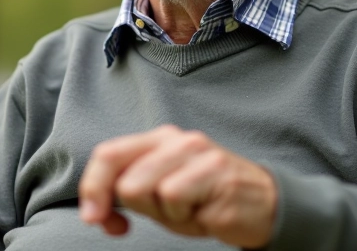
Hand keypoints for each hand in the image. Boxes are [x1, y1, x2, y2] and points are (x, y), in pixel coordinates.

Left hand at [78, 125, 277, 248]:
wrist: (264, 204)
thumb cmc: (205, 199)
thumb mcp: (160, 193)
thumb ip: (128, 190)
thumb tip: (95, 210)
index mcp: (159, 139)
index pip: (108, 154)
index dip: (92, 187)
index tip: (94, 217)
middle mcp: (179, 140)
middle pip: (125, 181)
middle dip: (137, 209)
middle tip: (162, 214)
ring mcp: (200, 156)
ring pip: (147, 190)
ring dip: (164, 215)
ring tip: (189, 210)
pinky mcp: (217, 176)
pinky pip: (176, 201)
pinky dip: (185, 217)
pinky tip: (205, 212)